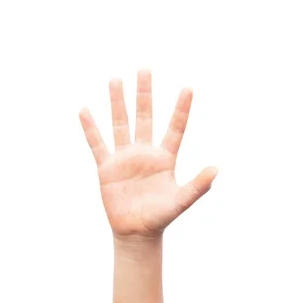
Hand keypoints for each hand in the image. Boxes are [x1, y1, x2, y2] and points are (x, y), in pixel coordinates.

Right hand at [79, 70, 216, 238]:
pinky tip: (86, 110)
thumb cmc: (161, 217)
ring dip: (118, 102)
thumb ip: (197, 186)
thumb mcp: (181, 201)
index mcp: (165, 158)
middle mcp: (145, 153)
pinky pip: (97, 144)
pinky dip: (91, 129)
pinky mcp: (107, 168)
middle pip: (145, 116)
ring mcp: (125, 158)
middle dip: (145, 94)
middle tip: (145, 69)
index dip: (181, 109)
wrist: (137, 233)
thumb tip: (216, 170)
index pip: (175, 128)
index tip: (188, 87)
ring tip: (116, 79)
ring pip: (121, 124)